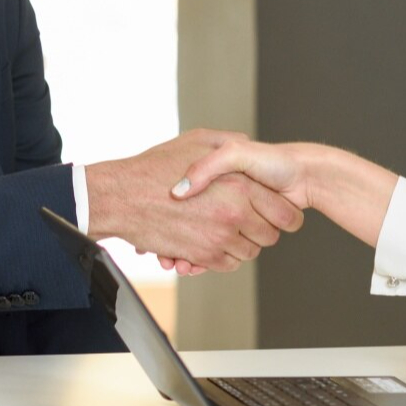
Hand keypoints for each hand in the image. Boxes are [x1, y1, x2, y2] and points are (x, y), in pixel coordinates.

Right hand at [86, 130, 302, 271]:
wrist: (122, 197)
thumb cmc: (154, 169)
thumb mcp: (197, 141)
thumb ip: (229, 142)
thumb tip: (248, 144)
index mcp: (239, 186)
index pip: (283, 211)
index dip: (283, 212)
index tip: (275, 211)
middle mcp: (233, 213)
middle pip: (270, 235)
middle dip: (261, 229)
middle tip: (247, 219)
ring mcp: (219, 238)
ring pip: (249, 252)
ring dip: (241, 243)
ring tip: (224, 227)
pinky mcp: (202, 256)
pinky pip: (228, 264)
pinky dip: (223, 256)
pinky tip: (209, 239)